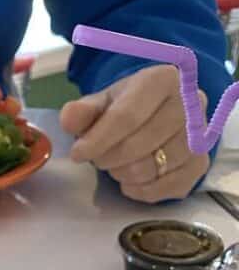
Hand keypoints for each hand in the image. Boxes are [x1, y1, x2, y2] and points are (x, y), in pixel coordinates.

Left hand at [60, 66, 208, 202]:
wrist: (160, 114)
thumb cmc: (128, 107)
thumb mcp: (103, 102)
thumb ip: (84, 111)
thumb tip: (69, 117)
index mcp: (164, 79)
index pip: (126, 116)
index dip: (98, 140)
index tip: (77, 154)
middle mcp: (191, 104)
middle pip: (138, 145)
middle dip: (108, 158)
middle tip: (99, 158)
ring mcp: (199, 136)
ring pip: (150, 169)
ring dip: (123, 173)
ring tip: (117, 165)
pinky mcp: (200, 165)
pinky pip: (163, 188)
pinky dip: (139, 189)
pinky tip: (131, 179)